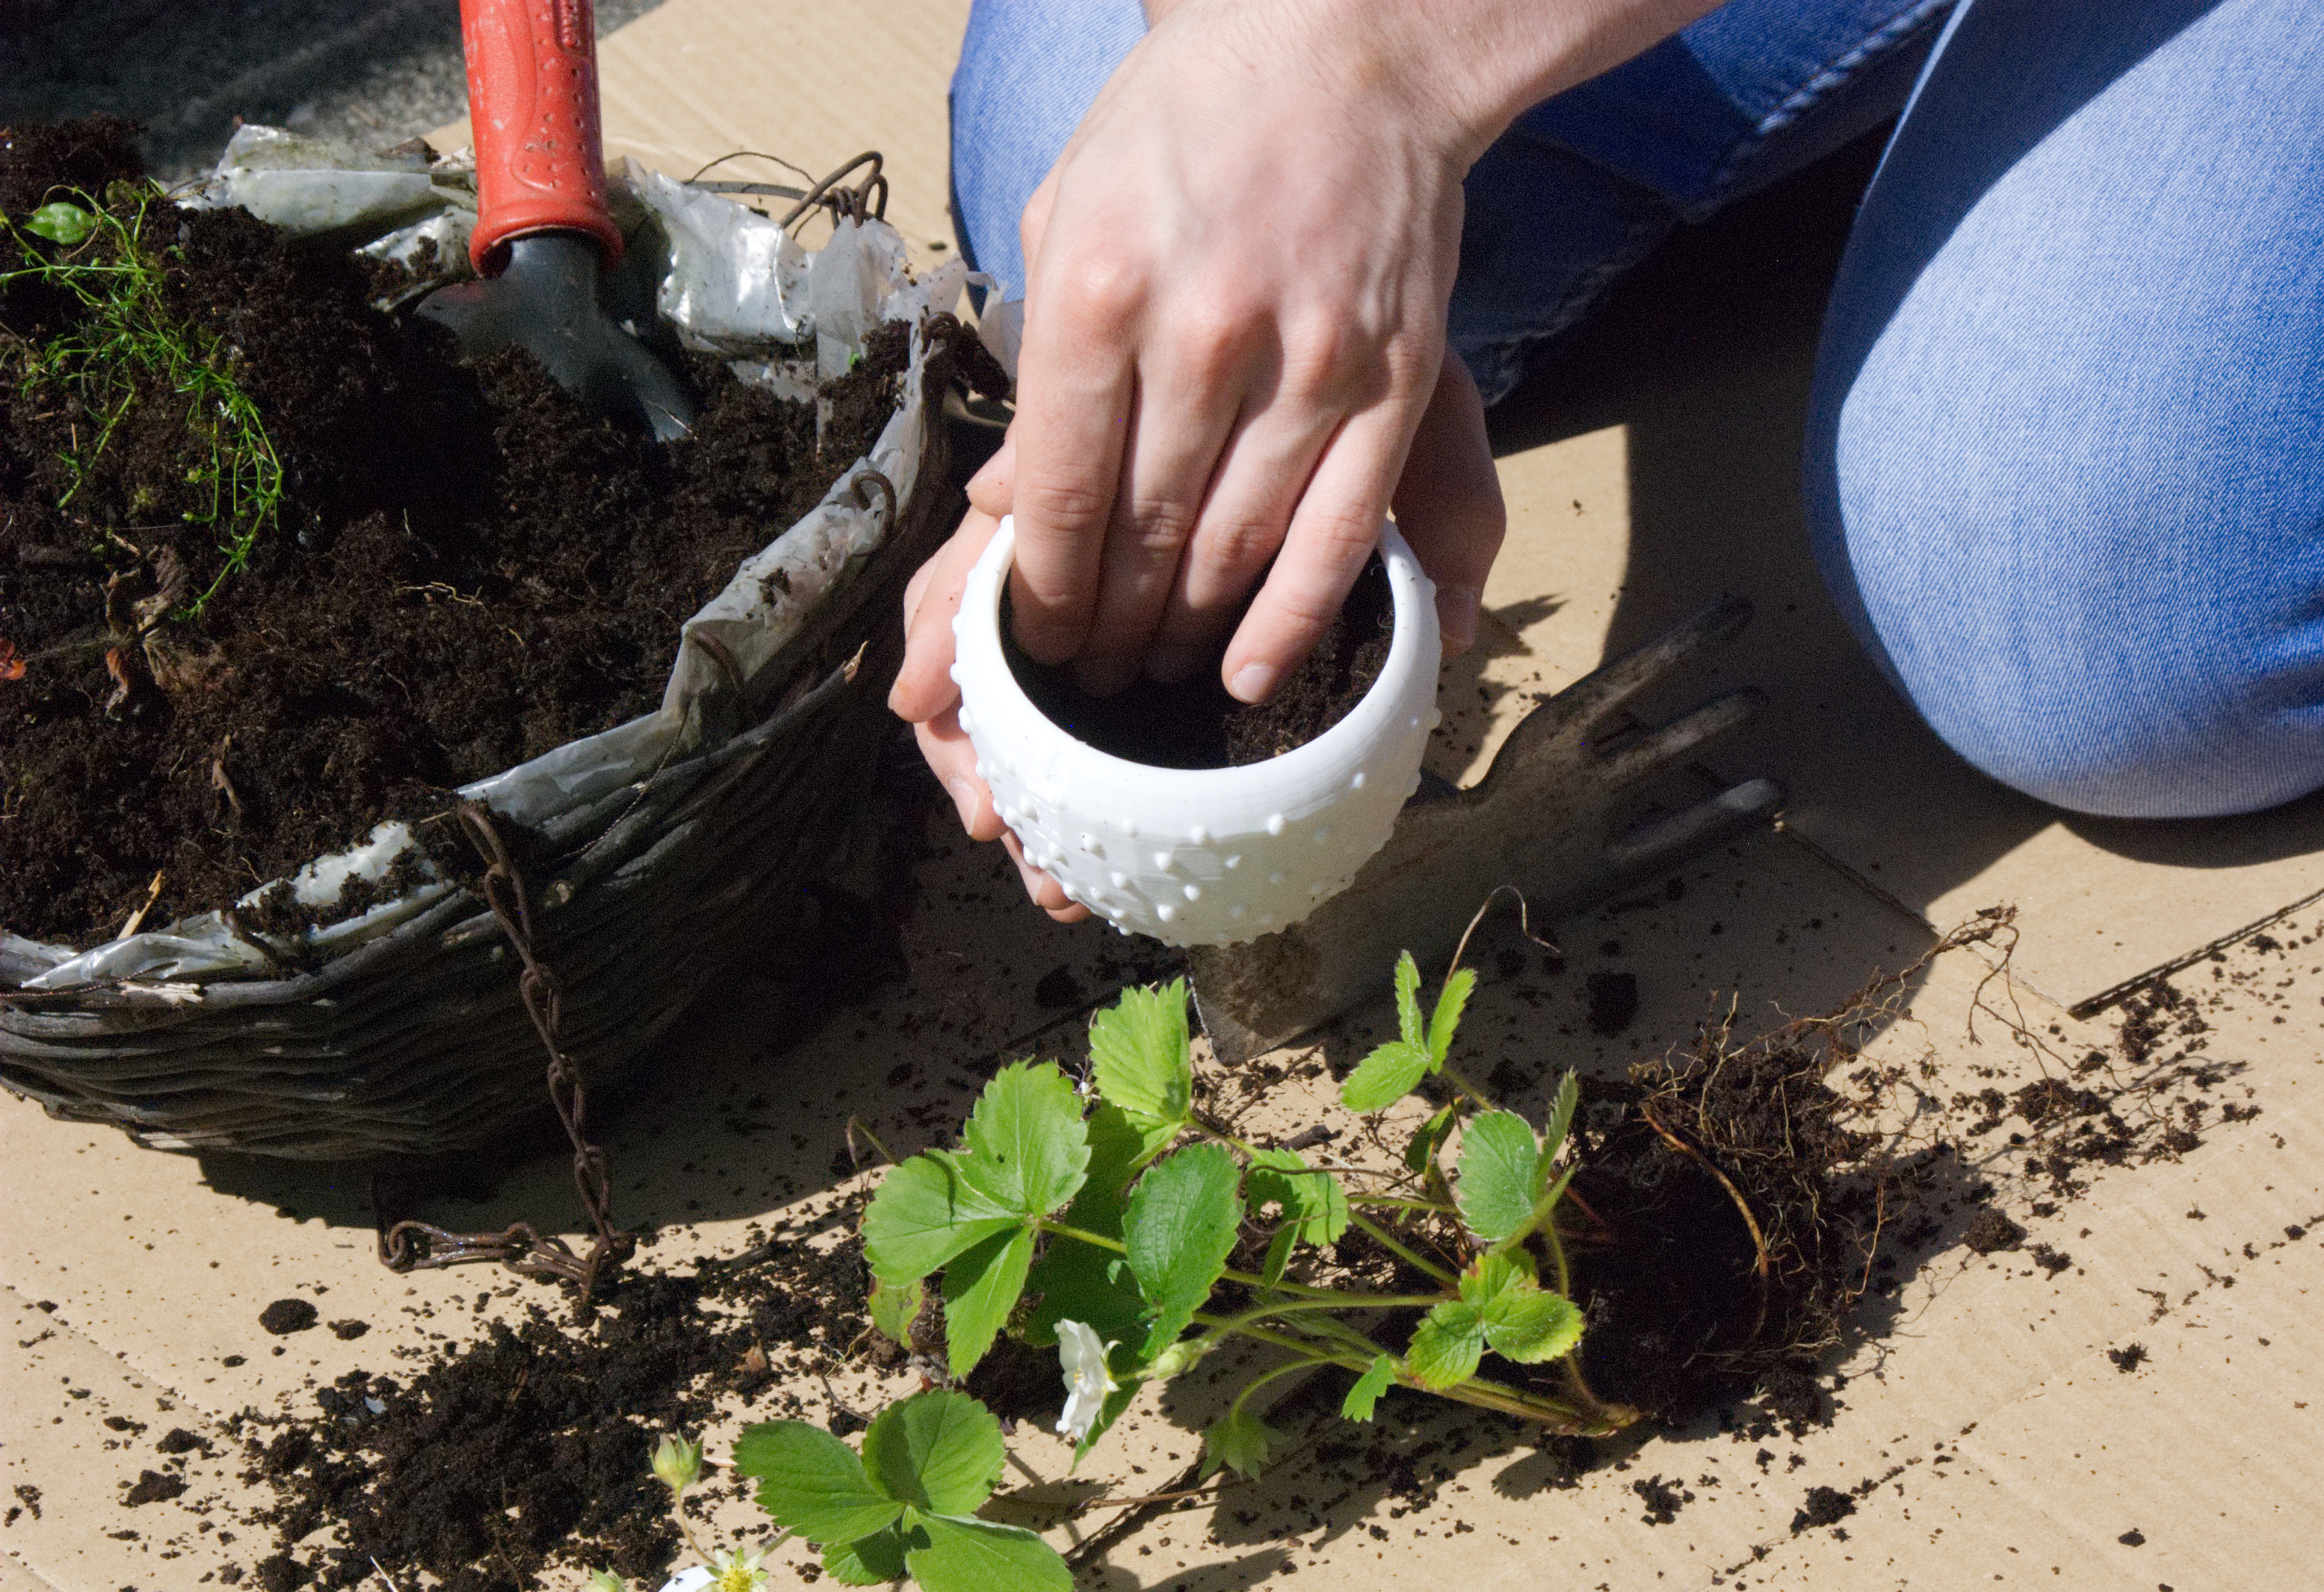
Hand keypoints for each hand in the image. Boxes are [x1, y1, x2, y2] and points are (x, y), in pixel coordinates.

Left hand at [895, 0, 1715, 914]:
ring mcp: (1309, 363)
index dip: (1038, 592)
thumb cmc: (1184, 128)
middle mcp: (1200, 333)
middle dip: (1102, 628)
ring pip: (1232, 549)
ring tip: (1151, 668)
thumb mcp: (1070, 212)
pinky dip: (1290, 620)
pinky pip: (1338, 535)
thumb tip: (1007, 507)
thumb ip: (1040, 361)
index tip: (1031, 640)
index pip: (1052, 493)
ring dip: (1183, 631)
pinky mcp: (1394, 382)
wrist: (1351, 45)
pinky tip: (1250, 670)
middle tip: (1086, 674)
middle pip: (1139, 536)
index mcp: (1096, 289)